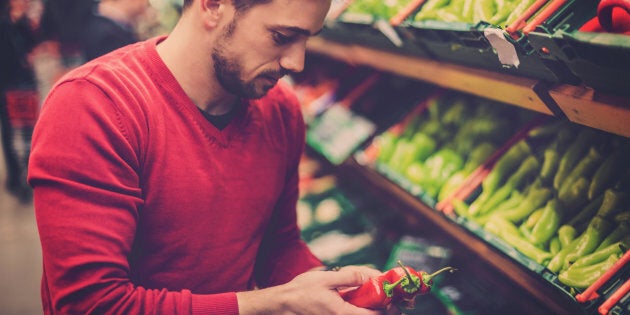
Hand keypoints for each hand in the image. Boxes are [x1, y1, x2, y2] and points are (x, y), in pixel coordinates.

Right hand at [238, 265, 398, 313]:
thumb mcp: (326, 279)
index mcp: (341, 313)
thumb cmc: (301, 291)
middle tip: (392, 300)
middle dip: (382, 309)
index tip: (395, 299)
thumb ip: (348, 278)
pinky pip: (351, 313)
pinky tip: (361, 299)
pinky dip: (360, 308)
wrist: (283, 304)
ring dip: (371, 308)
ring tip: (379, 298)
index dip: (387, 309)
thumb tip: (369, 276)